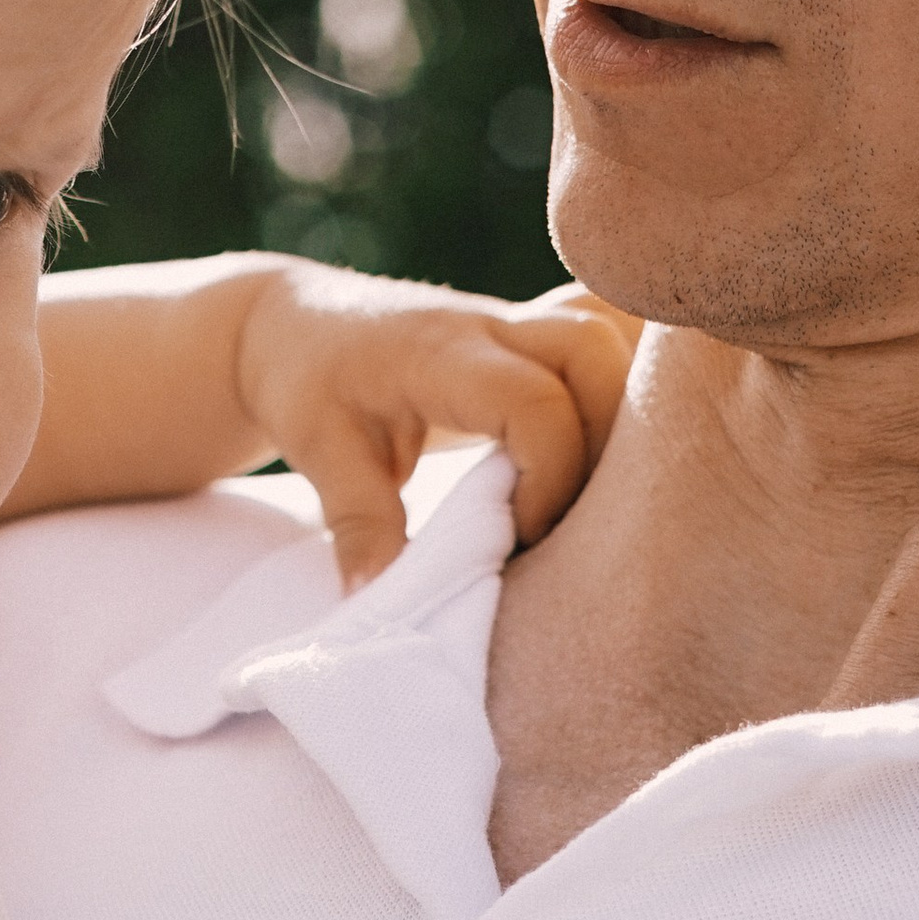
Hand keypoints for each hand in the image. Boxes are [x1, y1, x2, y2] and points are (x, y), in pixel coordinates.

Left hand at [232, 267, 638, 587]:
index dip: (551, 475)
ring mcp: (516, 322)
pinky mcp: (530, 334)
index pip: (532, 401)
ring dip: (628, 405)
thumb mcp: (318, 451)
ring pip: (610, 332)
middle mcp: (490, 326)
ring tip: (599, 482)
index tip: (524, 534)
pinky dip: (628, 374)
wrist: (290, 322)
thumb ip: (358, 522)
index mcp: (439, 356)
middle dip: (610, 436)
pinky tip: (623, 434)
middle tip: (572, 510)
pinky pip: (605, 331)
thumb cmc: (304, 382)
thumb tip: (378, 597)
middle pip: (593, 351)